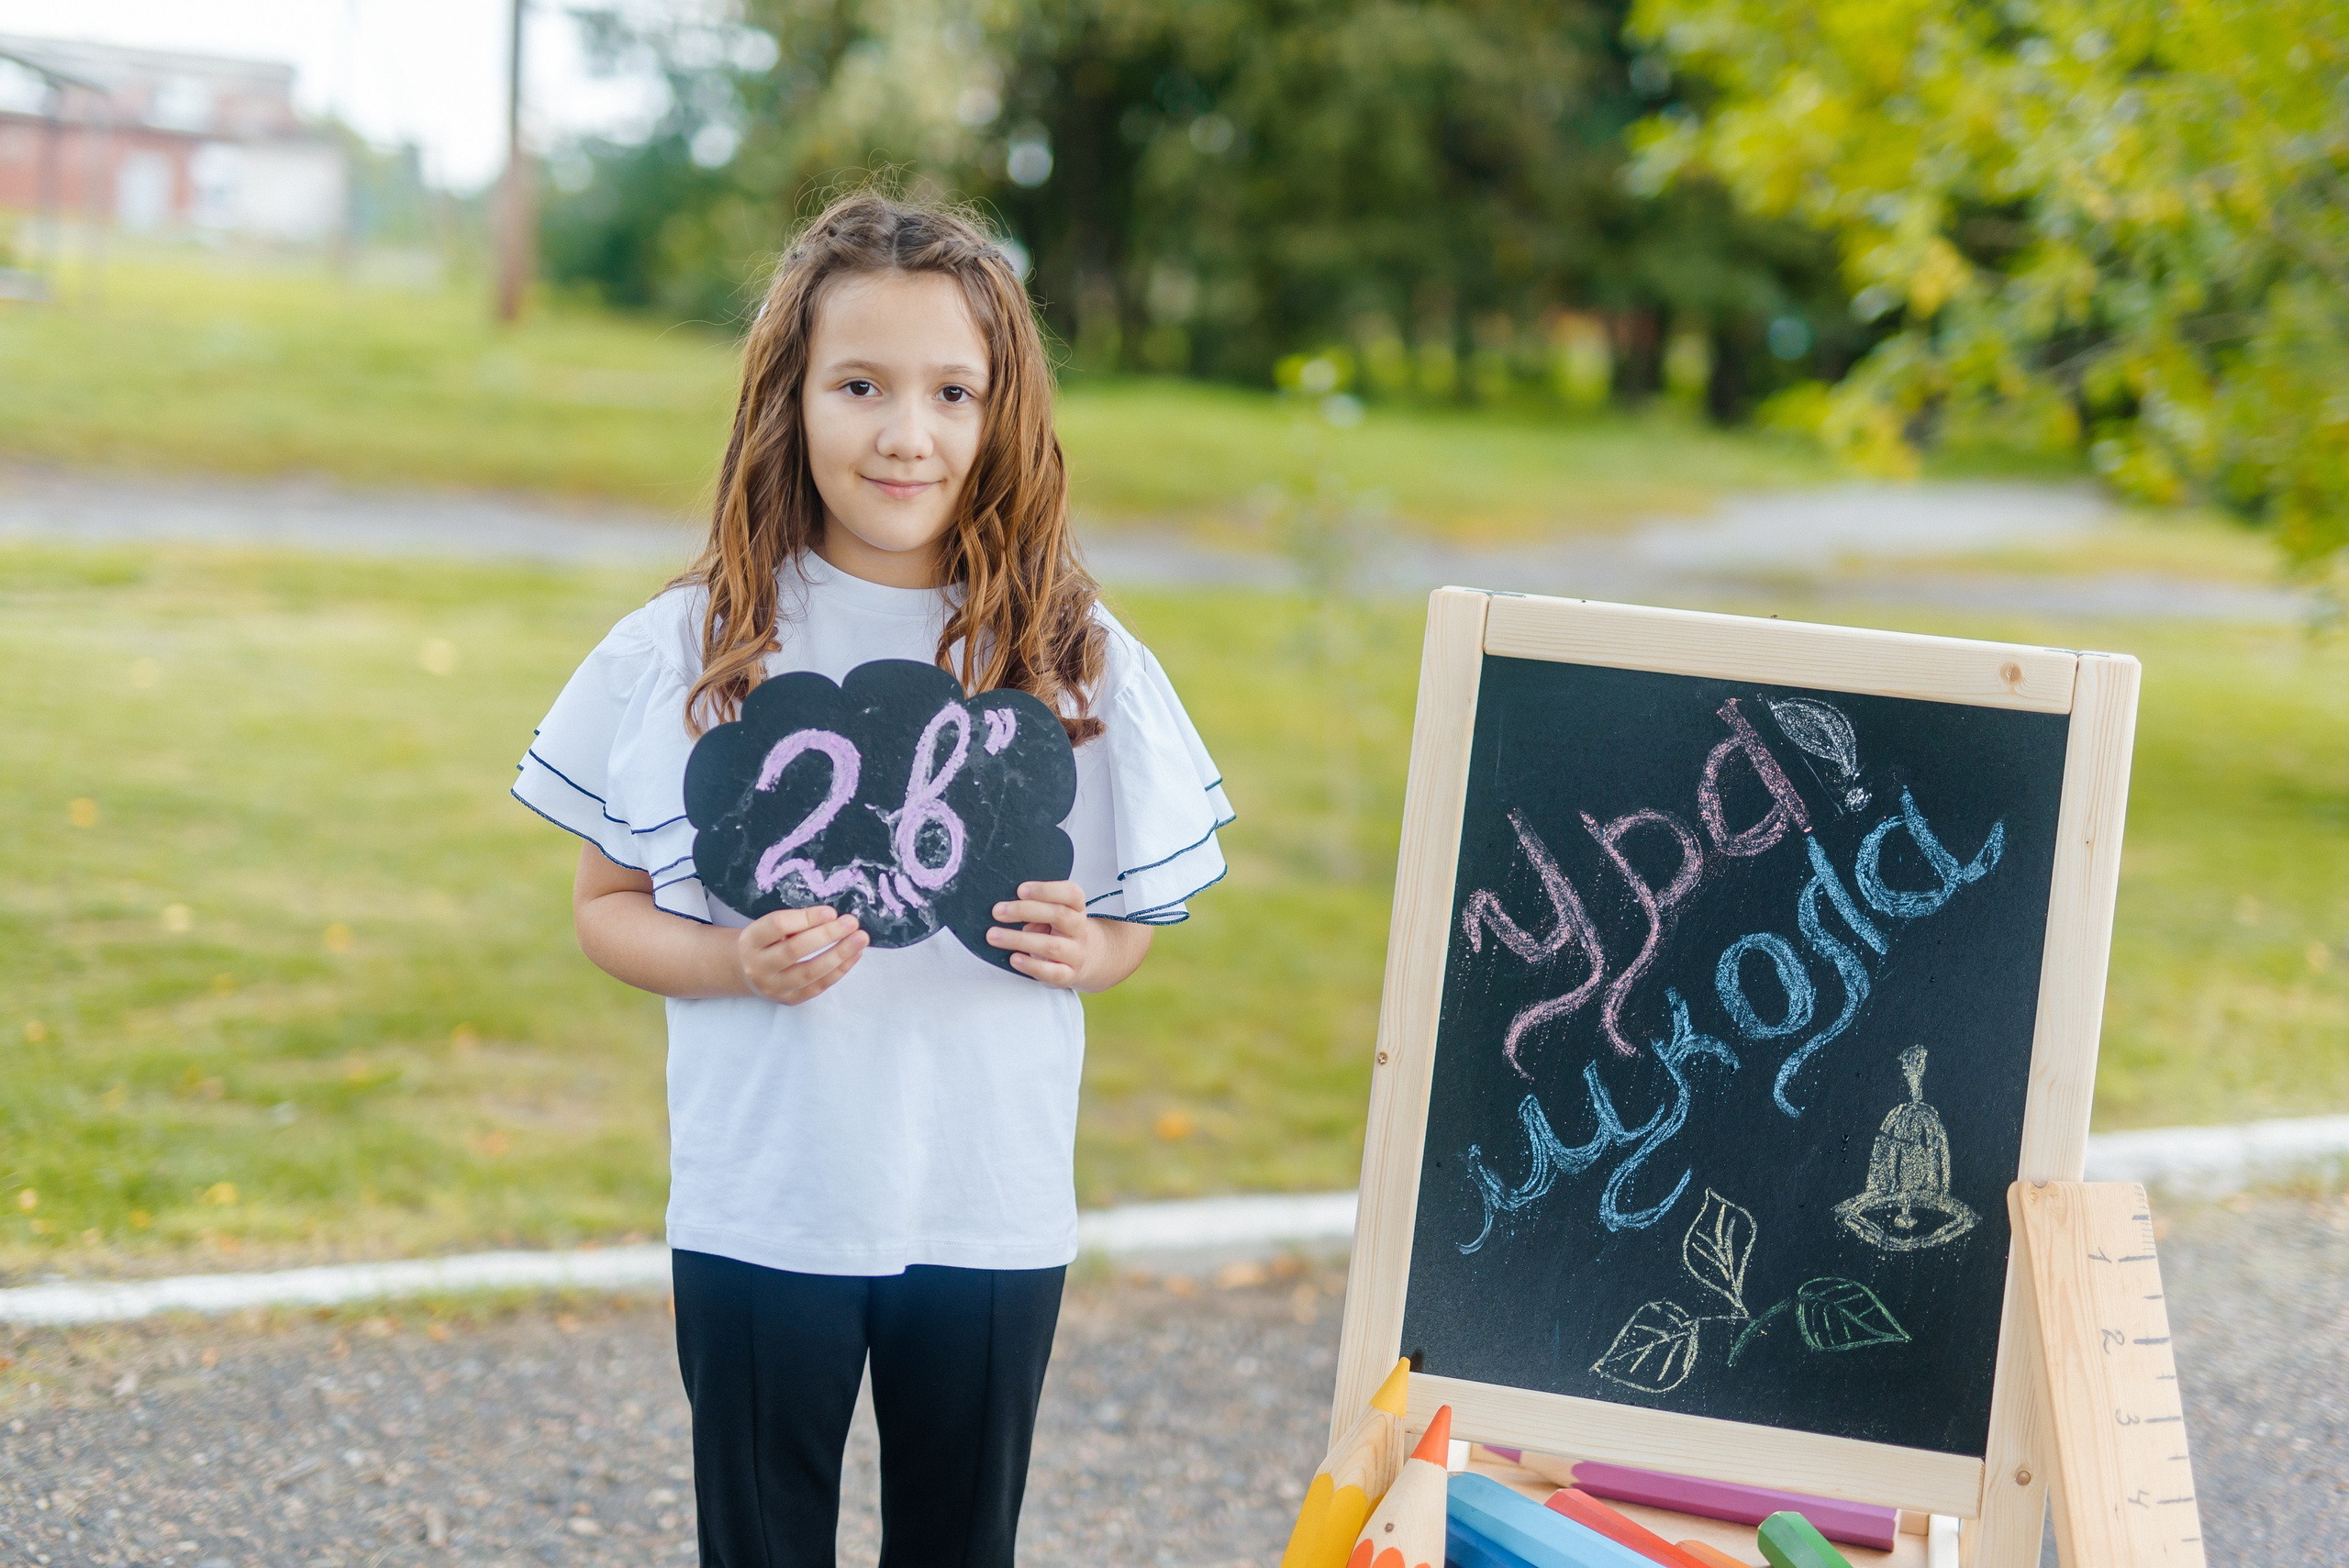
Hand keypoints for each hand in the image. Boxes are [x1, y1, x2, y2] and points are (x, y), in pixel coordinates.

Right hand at [737, 906, 866, 1004]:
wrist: (746, 973)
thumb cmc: (765, 942)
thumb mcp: (769, 927)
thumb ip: (795, 922)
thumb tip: (833, 918)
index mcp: (750, 940)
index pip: (778, 926)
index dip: (806, 918)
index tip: (831, 912)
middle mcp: (758, 966)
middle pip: (794, 950)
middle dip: (827, 934)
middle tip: (852, 922)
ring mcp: (773, 987)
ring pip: (809, 972)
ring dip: (839, 954)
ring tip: (860, 939)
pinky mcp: (789, 1000)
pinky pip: (818, 986)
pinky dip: (839, 970)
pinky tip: (855, 955)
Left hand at [987, 880, 1100, 988]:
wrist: (1075, 960)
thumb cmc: (1055, 931)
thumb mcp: (1050, 914)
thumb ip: (1034, 907)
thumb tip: (1004, 908)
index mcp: (1076, 908)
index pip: (1070, 893)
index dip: (1046, 890)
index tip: (1020, 890)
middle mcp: (1079, 929)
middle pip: (1058, 915)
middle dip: (1024, 911)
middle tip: (997, 911)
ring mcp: (1076, 953)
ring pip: (1051, 946)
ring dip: (1018, 939)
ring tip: (993, 935)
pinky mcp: (1068, 975)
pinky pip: (1051, 972)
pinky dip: (1030, 965)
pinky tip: (1013, 958)